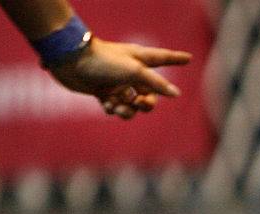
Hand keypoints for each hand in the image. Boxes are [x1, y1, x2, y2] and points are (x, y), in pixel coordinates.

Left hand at [48, 37, 191, 119]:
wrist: (71, 63)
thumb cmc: (104, 61)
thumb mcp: (135, 71)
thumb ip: (156, 84)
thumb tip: (175, 94)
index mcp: (141, 60)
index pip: (164, 58)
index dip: (177, 58)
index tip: (188, 58)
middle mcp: (131, 72)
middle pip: (150, 96)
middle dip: (146, 104)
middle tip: (138, 103)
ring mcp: (118, 84)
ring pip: (133, 107)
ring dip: (127, 110)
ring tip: (116, 105)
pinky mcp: (105, 93)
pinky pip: (117, 109)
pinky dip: (113, 109)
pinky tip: (106, 103)